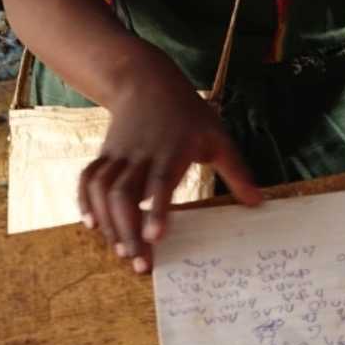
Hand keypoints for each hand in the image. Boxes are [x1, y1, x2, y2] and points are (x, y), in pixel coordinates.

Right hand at [78, 77, 260, 273]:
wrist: (147, 81)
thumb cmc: (188, 114)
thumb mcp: (218, 137)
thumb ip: (236, 171)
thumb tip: (258, 203)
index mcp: (172, 151)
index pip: (161, 181)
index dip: (157, 209)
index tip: (155, 237)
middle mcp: (141, 155)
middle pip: (125, 194)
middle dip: (128, 230)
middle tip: (140, 263)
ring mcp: (119, 155)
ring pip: (104, 190)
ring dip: (109, 222)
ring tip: (120, 251)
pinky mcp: (105, 155)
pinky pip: (88, 179)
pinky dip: (85, 201)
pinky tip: (92, 225)